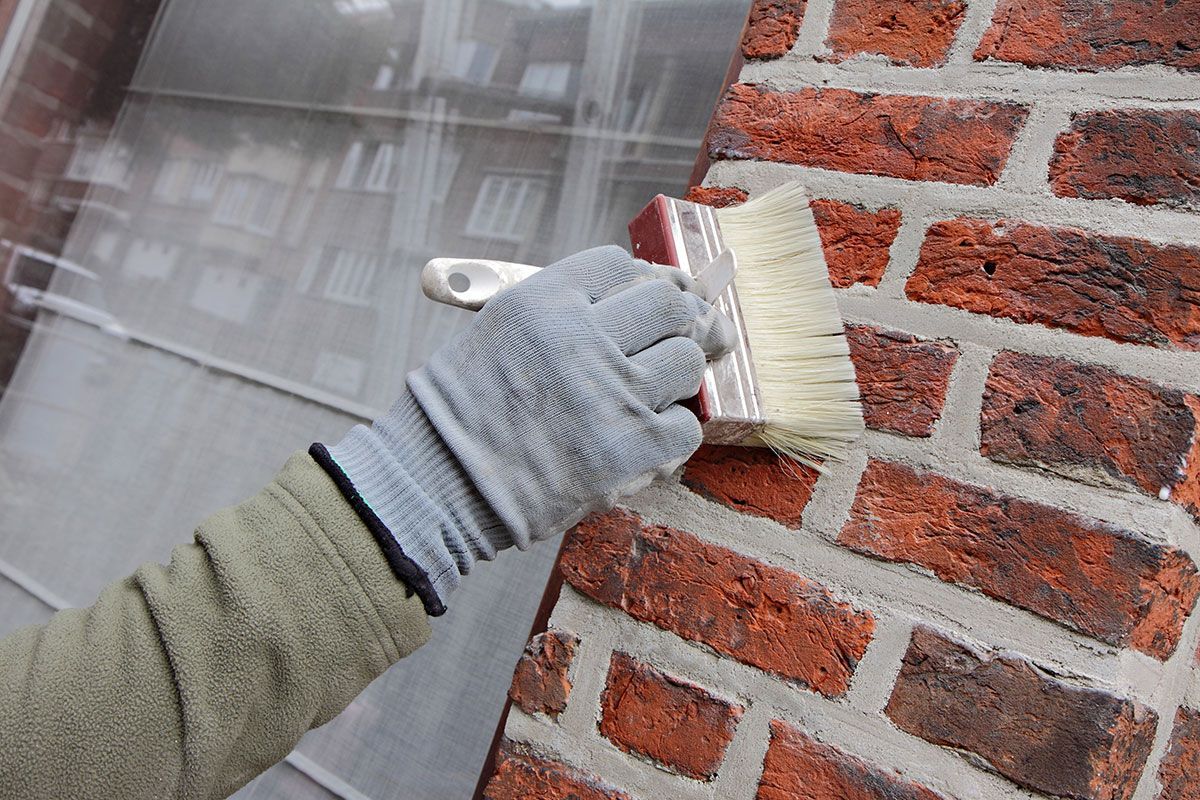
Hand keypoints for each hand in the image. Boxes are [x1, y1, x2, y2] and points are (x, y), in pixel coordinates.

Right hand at [324, 245, 733, 611]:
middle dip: (677, 323)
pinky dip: (671, 434)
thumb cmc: (465, 411)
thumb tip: (643, 292)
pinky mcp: (631, 451)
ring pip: (688, 361)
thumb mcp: (497, 330)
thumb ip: (563, 308)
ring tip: (647, 396)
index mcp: (542, 302)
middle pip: (669, 307)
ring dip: (677, 378)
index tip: (649, 300)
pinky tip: (641, 439)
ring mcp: (611, 396)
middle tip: (674, 341)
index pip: (622, 266)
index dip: (641, 283)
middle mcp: (580, 340)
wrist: (438, 486)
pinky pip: (687, 427)